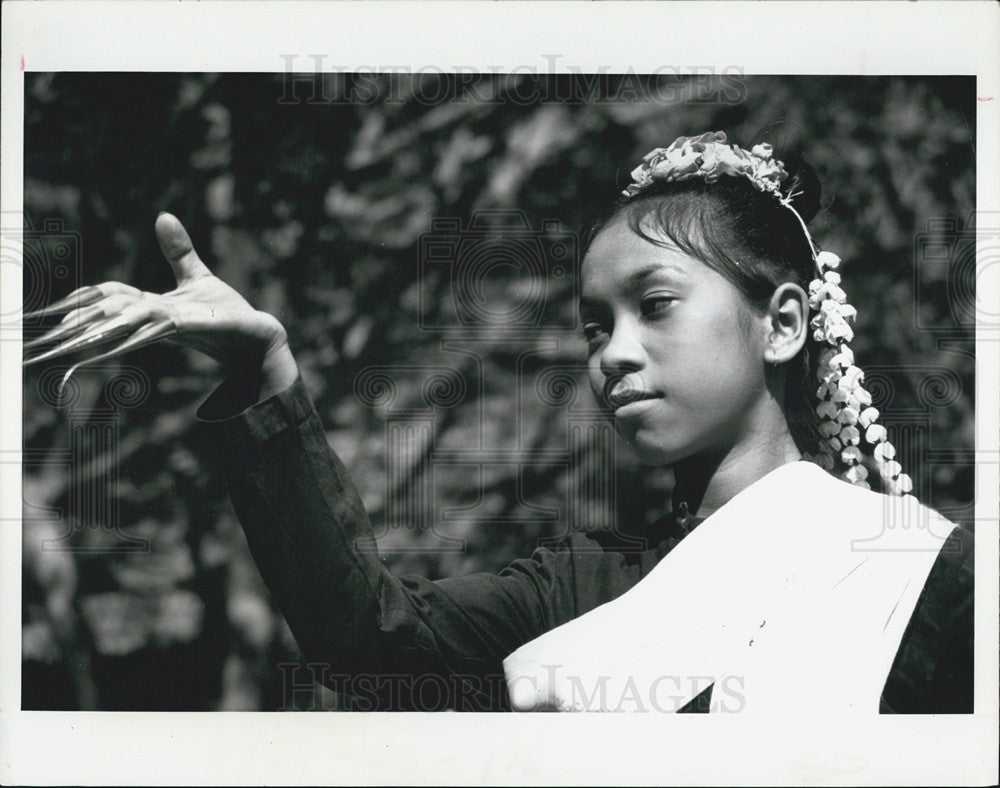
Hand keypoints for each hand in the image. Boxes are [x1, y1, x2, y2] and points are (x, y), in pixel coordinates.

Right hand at [24, 213, 298, 397]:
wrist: (261, 337)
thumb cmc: (229, 312)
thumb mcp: (198, 277)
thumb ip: (178, 251)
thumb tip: (162, 216)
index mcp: (153, 307)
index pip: (107, 300)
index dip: (77, 302)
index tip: (43, 313)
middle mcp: (158, 318)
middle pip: (107, 317)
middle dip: (71, 330)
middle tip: (37, 345)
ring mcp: (174, 324)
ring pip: (125, 324)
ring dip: (94, 333)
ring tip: (60, 346)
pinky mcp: (196, 324)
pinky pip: (159, 324)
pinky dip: (135, 330)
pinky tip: (111, 337)